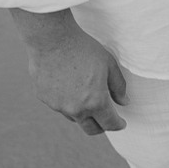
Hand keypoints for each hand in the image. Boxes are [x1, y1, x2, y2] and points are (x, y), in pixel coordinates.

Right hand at [9, 8, 129, 134]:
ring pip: (74, 118)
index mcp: (95, 102)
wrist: (52, 38)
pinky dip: (66, 102)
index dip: (118, 125)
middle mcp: (75, 109)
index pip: (110, 124)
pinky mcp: (44, 98)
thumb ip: (118, 87)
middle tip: (106, 119)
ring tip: (87, 99)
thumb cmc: (83, 49)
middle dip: (102, 126)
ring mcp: (57, 105)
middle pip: (91, 129)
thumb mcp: (109, 65)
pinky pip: (59, 105)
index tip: (121, 123)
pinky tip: (68, 87)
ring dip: (83, 114)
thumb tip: (124, 102)